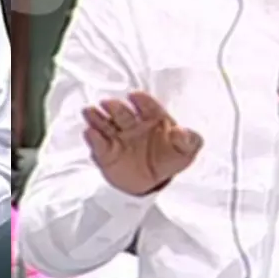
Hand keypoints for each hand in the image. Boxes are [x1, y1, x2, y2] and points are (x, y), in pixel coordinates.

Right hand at [82, 91, 202, 196]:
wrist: (152, 182)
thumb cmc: (169, 158)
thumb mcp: (185, 152)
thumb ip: (189, 140)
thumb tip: (182, 132)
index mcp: (153, 118)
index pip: (148, 107)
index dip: (142, 101)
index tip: (135, 96)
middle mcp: (133, 124)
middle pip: (123, 113)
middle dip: (115, 108)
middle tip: (108, 103)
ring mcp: (118, 136)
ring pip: (106, 124)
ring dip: (97, 117)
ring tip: (89, 112)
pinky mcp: (106, 152)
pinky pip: (99, 144)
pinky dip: (94, 138)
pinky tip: (90, 132)